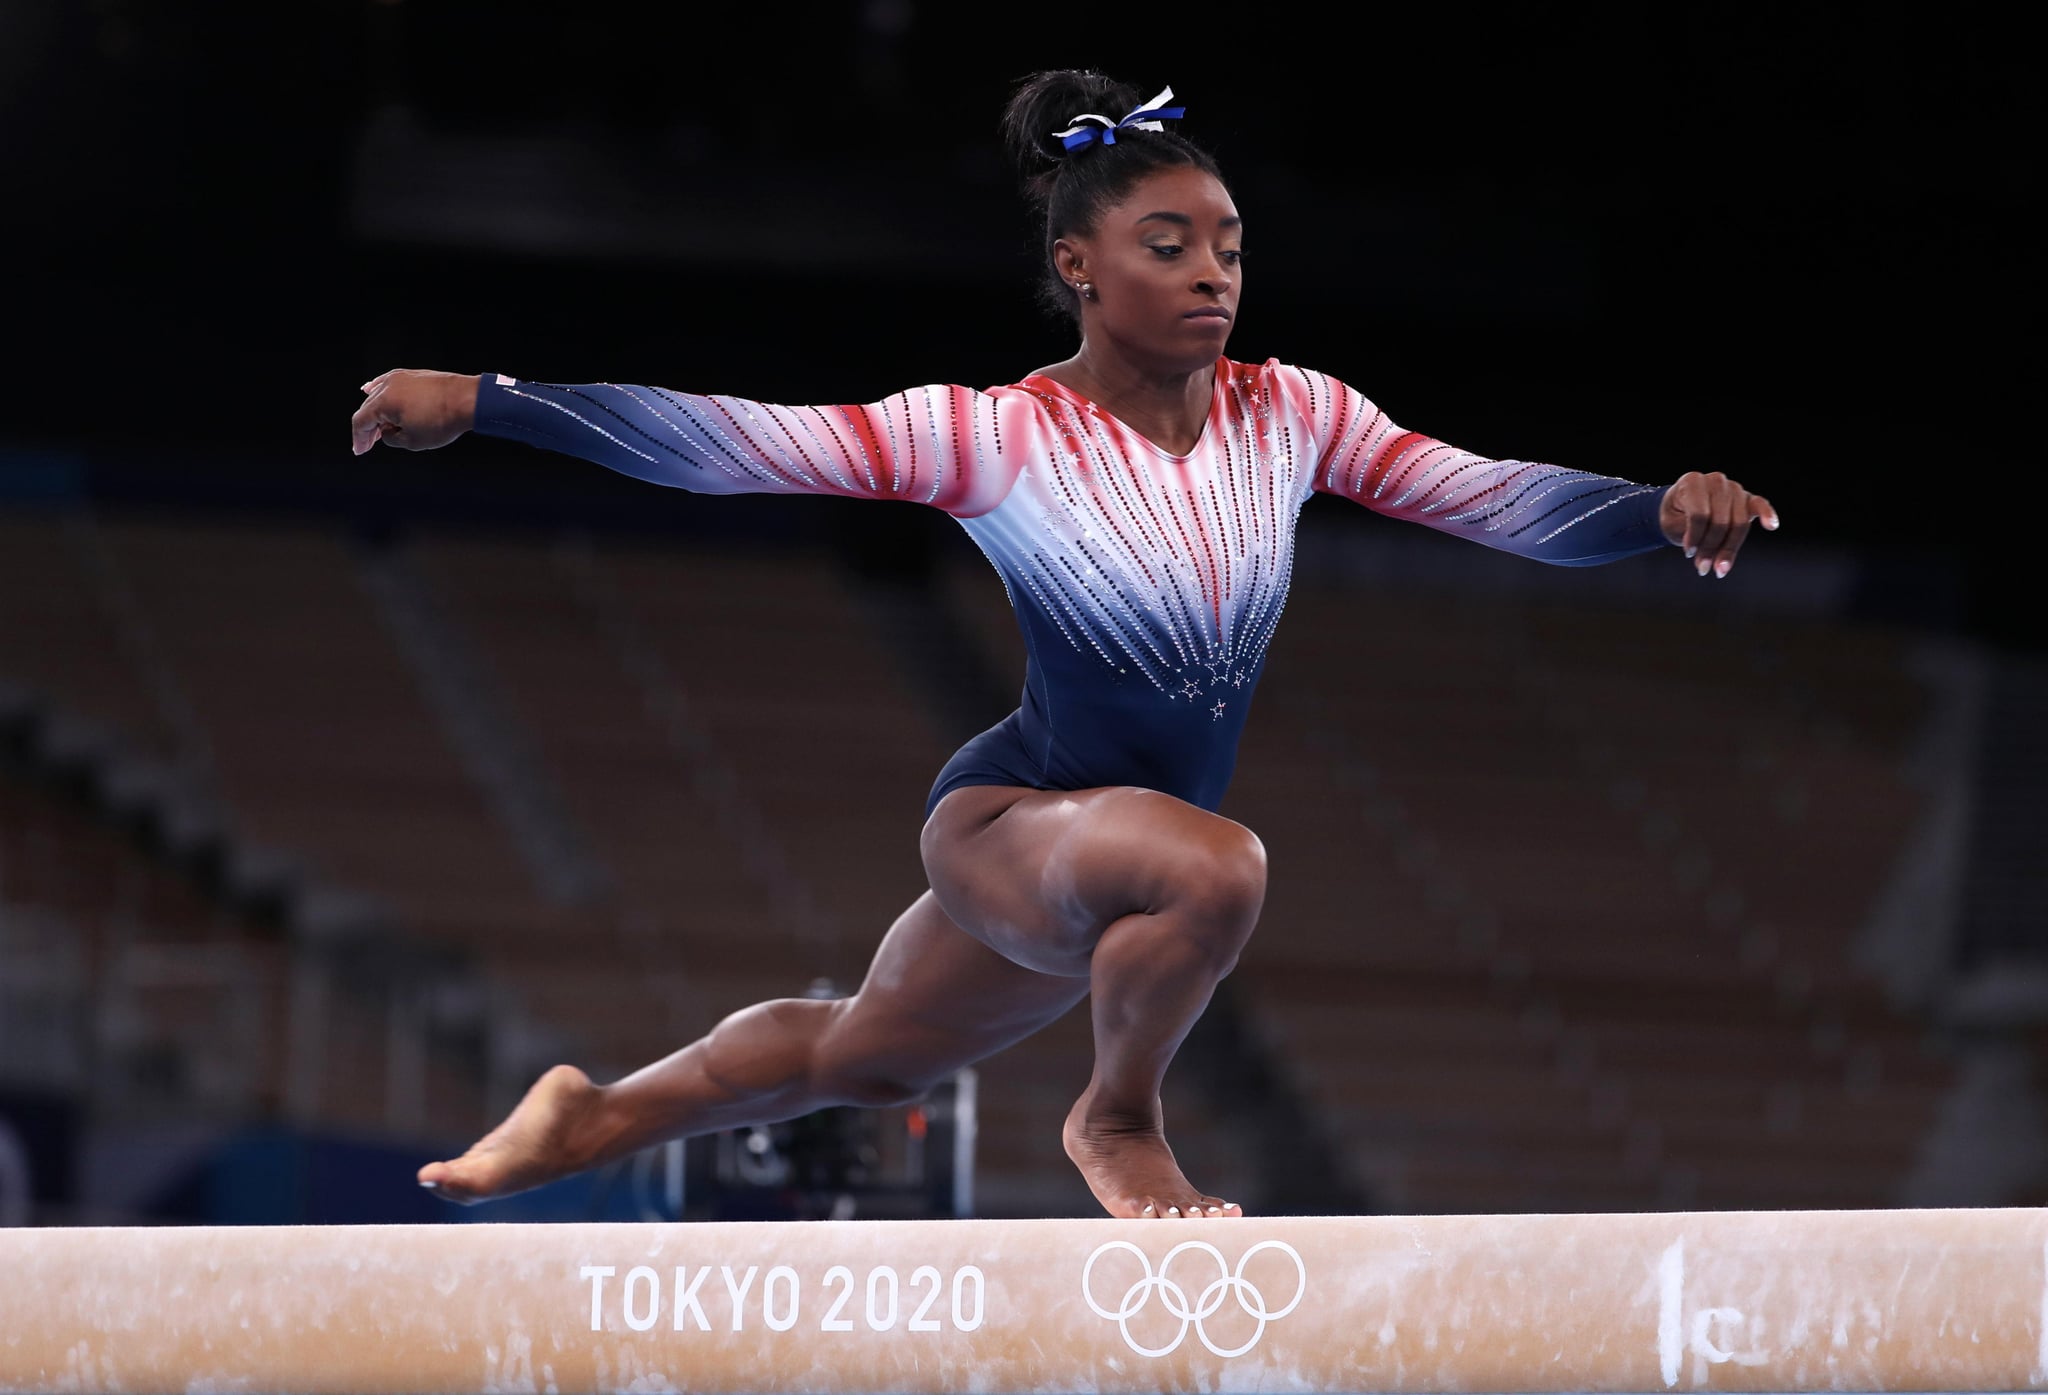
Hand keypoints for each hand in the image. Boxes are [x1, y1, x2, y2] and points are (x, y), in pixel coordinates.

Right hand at [351, 369, 480, 454]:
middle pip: (368, 408)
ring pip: (378, 395)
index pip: (361, 422)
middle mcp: (387, 386)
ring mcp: (400, 377)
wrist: (467, 400)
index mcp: (383, 402)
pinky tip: (370, 389)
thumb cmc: (442, 421)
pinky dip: (379, 390)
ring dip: (376, 412)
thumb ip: (391, 438)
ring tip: (378, 426)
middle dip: (368, 427)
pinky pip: (388, 383)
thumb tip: (386, 432)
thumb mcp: (412, 441)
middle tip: (369, 443)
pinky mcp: (412, 374)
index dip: (359, 439)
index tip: (360, 450)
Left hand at [1658, 470, 1779, 577]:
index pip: (1700, 514)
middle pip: (1721, 521)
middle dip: (1711, 548)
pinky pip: (1760, 505)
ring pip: (1738, 523)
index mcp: (1693, 482)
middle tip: (1703, 568)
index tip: (1689, 554)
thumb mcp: (1672, 524)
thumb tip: (1706, 556)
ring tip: (1718, 568)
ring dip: (1728, 549)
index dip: (1695, 537)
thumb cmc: (1675, 515)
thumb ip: (1689, 534)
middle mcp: (1715, 481)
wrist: (1679, 506)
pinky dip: (1767, 514)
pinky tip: (1771, 525)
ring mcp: (1734, 488)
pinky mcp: (1748, 499)